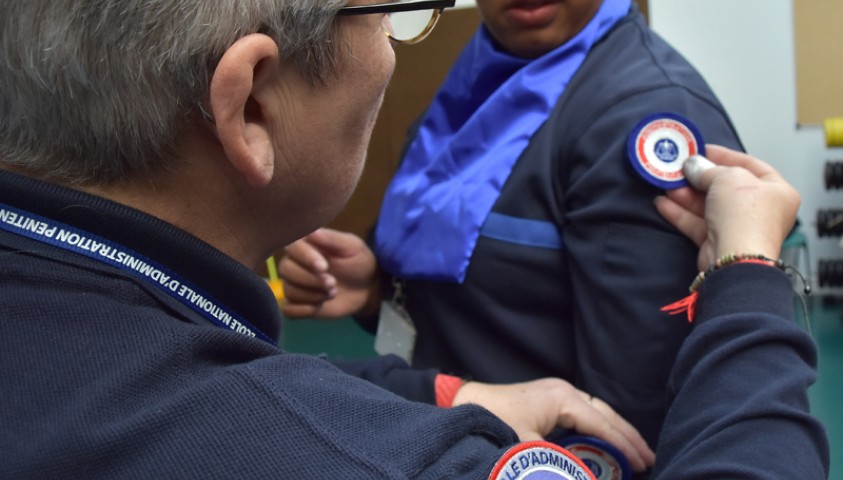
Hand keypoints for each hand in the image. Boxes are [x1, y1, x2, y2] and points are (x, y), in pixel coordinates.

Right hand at [279, 228, 380, 317]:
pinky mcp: (297, 304)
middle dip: (310, 279)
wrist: (366, 288)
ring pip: (289, 290)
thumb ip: (332, 239)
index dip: (304, 257)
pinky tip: (320, 306)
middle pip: (286, 270)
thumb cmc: (358, 262)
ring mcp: (294, 284)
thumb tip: (311, 232)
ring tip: (332, 292)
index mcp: (306, 244)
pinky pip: (289, 310)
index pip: (292, 246)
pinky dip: (304, 310)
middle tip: (332, 283)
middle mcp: (295, 263)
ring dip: (312, 295)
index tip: (324, 266)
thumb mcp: (352, 247)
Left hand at [452, 379, 654, 472]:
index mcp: (563, 399)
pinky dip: (598, 427)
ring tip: (635, 453)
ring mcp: (555, 392)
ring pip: (596, 411)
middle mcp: (564, 390)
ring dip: (615, 431)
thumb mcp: (527, 449)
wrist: (462, 403)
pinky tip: (605, 441)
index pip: (603, 425)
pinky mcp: (546, 398)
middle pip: (606, 414)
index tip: (643, 465)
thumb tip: (583, 475)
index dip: (624, 447)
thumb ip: (558, 463)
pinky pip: (582, 412)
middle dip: (628, 437)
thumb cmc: (493, 422)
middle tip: (649, 460)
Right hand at [655, 144, 799, 269]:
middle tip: (680, 168)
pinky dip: (680, 213)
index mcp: (776, 191)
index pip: (750, 165)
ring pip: (708, 206)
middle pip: (725, 187)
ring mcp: (738, 228)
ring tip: (667, 183)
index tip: (702, 150)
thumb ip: (708, 169)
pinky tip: (664, 203)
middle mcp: (760, 210)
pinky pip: (697, 223)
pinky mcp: (718, 243)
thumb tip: (693, 165)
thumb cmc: (746, 217)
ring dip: (686, 194)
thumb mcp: (727, 178)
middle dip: (699, 178)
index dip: (724, 156)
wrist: (736, 259)